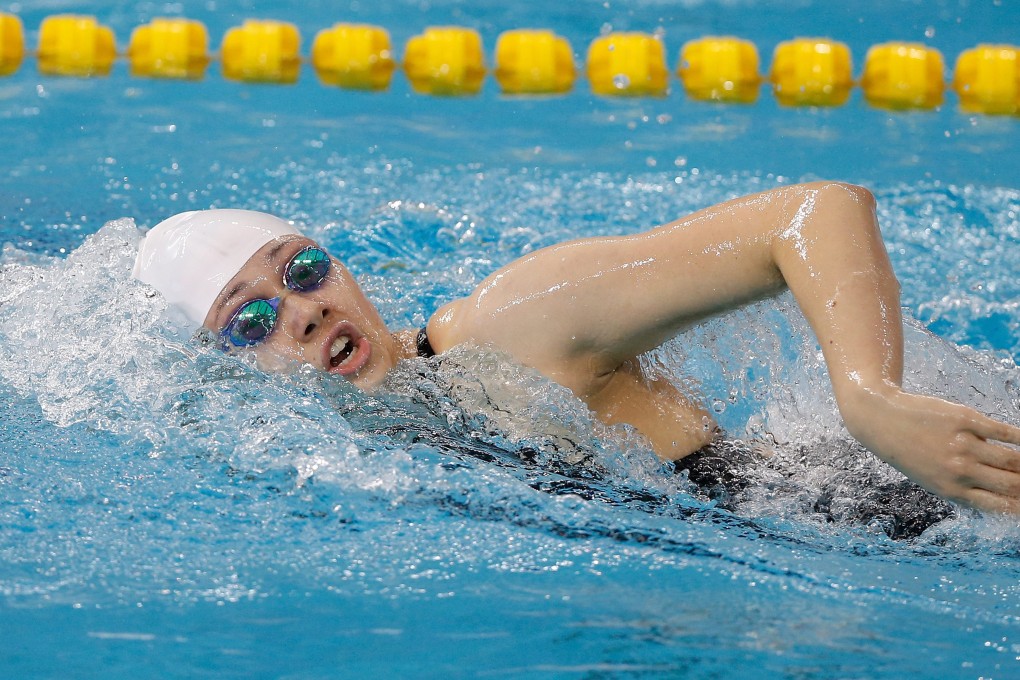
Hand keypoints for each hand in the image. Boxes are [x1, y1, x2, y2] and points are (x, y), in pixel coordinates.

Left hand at [843, 387, 1019, 513]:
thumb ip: (963, 488)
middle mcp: (959, 471)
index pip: (1001, 506)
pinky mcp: (965, 420)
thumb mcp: (932, 480)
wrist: (882, 420)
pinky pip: (1003, 432)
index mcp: (951, 490)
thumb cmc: (909, 452)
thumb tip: (1003, 495)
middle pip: (1012, 484)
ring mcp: (963, 444)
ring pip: (1012, 459)